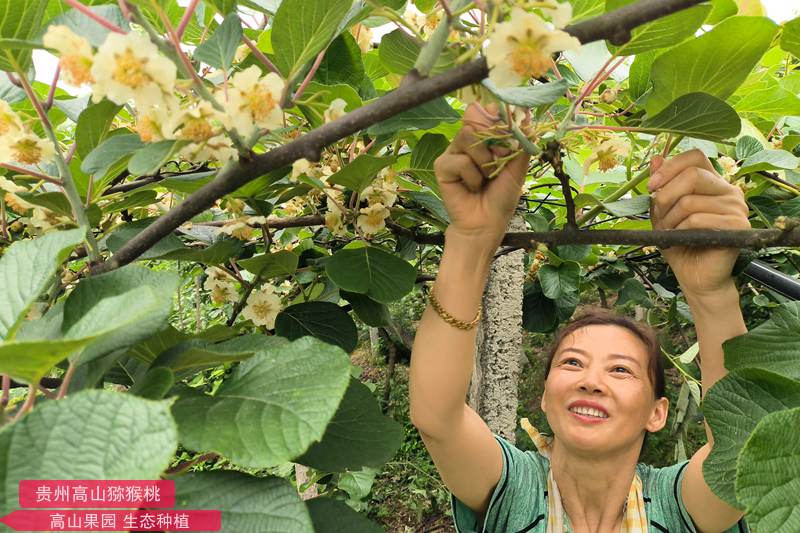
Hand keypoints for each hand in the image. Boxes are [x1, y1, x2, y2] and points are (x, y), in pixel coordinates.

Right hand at [433, 102, 530, 247]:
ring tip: (485, 179)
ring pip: (468, 136)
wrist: (487, 222)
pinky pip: (460, 161)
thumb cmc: (501, 196)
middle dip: (493, 141)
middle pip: (475, 117)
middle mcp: (468, 139)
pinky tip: (471, 188)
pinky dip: (472, 177)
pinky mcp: (442, 165)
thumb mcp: (517, 168)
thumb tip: (527, 117)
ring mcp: (453, 150)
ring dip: (483, 161)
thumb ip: (520, 143)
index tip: (508, 138)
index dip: (498, 116)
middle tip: (499, 162)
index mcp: (485, 136)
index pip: (488, 109)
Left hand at [648, 149, 750, 296]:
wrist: (695, 277)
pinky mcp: (738, 225)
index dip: (670, 167)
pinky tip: (681, 240)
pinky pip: (698, 219)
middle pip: (692, 175)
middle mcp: (729, 190)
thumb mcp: (663, 212)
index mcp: (713, 182)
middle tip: (658, 217)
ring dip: (670, 220)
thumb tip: (655, 158)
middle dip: (665, 196)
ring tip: (670, 234)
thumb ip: (662, 187)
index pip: (695, 156)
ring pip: (690, 201)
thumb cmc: (680, 243)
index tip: (651, 186)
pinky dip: (681, 231)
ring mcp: (737, 207)